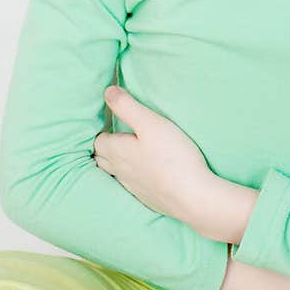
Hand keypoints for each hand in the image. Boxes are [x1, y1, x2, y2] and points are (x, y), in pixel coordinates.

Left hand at [92, 86, 217, 232]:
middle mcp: (120, 171)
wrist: (192, 197)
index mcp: (117, 152)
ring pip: (115, 173)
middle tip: (115, 134)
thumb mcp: (151, 123)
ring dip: (116, 162)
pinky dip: (133, 176)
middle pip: (102, 159)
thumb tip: (107, 92)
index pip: (98, 140)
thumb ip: (127, 106)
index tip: (112, 121)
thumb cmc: (172, 156)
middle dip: (104, 147)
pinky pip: (132, 185)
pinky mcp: (147, 198)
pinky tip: (146, 171)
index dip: (103, 130)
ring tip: (127, 152)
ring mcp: (133, 187)